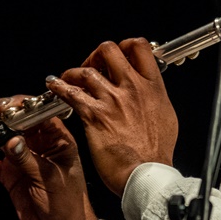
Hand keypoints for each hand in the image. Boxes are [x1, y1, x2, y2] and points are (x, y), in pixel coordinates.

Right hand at [0, 96, 99, 219]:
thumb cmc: (69, 206)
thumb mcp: (51, 180)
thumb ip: (29, 159)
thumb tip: (10, 139)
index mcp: (57, 139)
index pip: (37, 113)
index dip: (19, 107)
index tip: (2, 110)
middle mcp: (38, 144)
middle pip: (14, 120)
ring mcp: (22, 158)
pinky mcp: (10, 175)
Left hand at [46, 37, 177, 195]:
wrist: (146, 173)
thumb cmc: (156, 152)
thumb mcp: (166, 116)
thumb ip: (155, 98)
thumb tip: (149, 90)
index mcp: (152, 87)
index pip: (139, 47)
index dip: (125, 46)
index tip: (117, 56)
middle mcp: (132, 88)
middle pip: (109, 50)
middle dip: (96, 54)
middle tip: (93, 65)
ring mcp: (112, 100)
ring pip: (87, 70)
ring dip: (74, 72)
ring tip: (68, 78)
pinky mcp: (94, 116)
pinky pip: (71, 93)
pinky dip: (59, 87)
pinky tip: (54, 86)